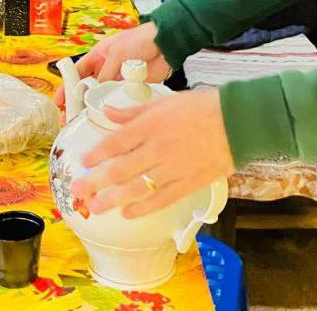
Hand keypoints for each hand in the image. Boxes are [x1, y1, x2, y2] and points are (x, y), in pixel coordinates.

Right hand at [55, 22, 168, 108]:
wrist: (164, 44)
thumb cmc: (140, 39)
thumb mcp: (118, 53)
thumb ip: (106, 73)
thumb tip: (96, 92)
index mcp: (98, 57)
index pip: (77, 73)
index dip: (67, 87)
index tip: (59, 101)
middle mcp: (105, 70)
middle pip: (87, 89)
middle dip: (77, 103)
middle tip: (70, 117)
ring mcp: (117, 80)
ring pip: (101, 98)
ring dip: (94, 108)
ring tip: (86, 121)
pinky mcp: (130, 89)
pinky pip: (118, 101)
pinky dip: (113, 109)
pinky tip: (109, 118)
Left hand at [72, 89, 233, 218]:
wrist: (237, 123)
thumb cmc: (202, 107)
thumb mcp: (164, 102)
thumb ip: (134, 111)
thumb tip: (108, 111)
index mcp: (151, 125)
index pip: (116, 142)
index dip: (97, 154)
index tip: (84, 161)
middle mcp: (157, 149)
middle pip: (120, 169)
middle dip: (96, 181)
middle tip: (78, 190)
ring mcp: (172, 169)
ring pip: (137, 188)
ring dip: (113, 199)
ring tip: (96, 207)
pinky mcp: (187, 184)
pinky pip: (161, 199)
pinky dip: (143, 208)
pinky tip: (128, 213)